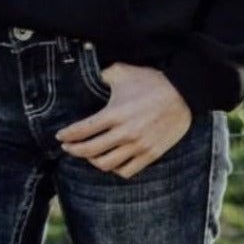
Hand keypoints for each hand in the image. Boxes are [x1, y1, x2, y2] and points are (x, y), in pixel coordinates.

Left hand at [56, 63, 191, 178]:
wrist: (184, 94)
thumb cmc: (152, 81)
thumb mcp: (122, 72)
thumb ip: (103, 75)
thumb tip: (89, 76)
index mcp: (114, 114)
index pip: (82, 130)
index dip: (67, 135)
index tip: (60, 136)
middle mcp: (124, 133)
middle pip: (89, 151)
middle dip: (74, 150)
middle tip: (67, 147)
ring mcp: (138, 146)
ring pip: (106, 164)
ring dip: (92, 161)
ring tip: (88, 154)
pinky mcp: (150, 155)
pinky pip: (126, 171)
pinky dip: (114, 169)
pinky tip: (110, 161)